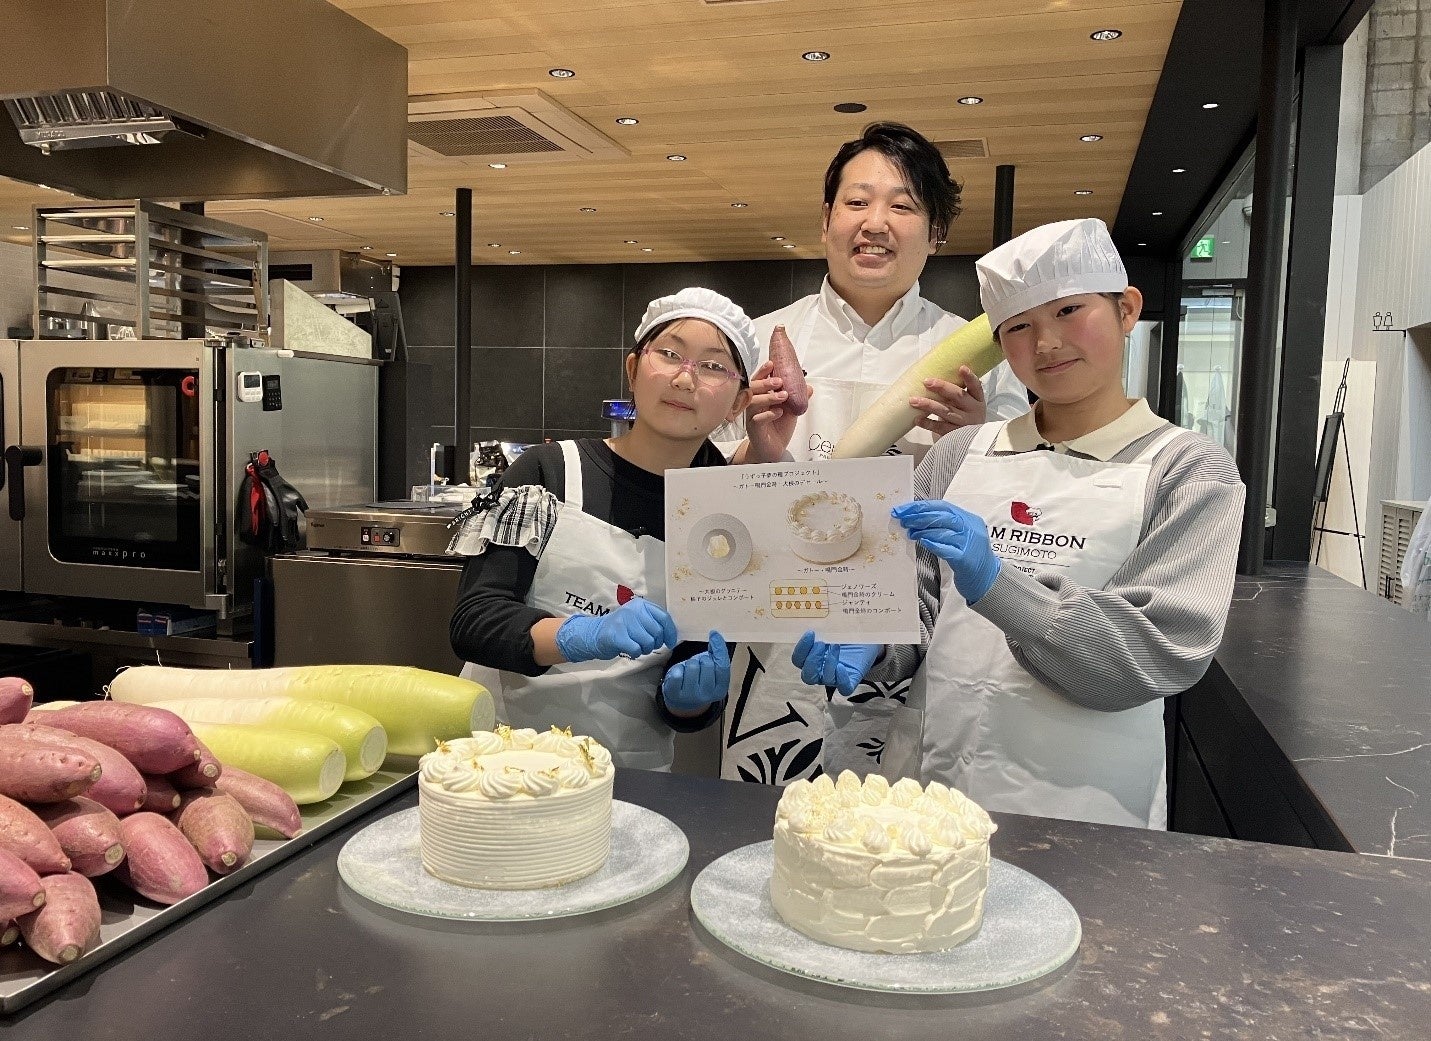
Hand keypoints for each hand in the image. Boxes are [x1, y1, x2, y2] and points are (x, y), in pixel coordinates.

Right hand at [555, 597, 677, 662]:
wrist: (595, 634)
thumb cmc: (622, 628)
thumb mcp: (637, 618)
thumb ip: (653, 621)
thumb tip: (672, 634)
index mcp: (641, 604)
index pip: (664, 617)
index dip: (670, 632)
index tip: (670, 642)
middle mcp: (633, 610)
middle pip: (657, 632)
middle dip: (656, 643)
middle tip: (647, 646)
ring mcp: (624, 622)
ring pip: (648, 642)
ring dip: (645, 649)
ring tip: (637, 647)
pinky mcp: (617, 636)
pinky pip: (637, 649)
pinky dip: (636, 654)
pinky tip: (630, 650)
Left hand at [661, 631, 729, 713]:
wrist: (683, 701)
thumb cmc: (698, 682)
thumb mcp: (711, 671)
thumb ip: (717, 657)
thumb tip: (715, 637)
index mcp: (720, 689)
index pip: (723, 665)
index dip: (719, 647)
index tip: (714, 634)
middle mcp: (707, 695)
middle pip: (707, 664)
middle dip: (702, 659)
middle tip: (698, 666)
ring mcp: (690, 695)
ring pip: (692, 666)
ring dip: (689, 664)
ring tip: (688, 671)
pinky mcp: (675, 693)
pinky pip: (678, 673)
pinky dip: (678, 669)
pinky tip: (679, 675)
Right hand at [740, 359, 798, 462]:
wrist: (773, 448)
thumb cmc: (778, 426)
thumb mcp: (791, 409)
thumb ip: (797, 398)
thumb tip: (808, 387)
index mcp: (760, 396)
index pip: (758, 380)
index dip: (763, 371)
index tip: (771, 364)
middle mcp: (753, 404)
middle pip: (752, 389)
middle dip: (766, 383)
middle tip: (779, 381)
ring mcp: (752, 416)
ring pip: (753, 403)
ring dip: (769, 397)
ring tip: (783, 396)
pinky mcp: (754, 429)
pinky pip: (757, 419)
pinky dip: (768, 415)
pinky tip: (778, 412)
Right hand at [791, 631, 880, 695]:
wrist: (865, 640)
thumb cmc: (845, 632)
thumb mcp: (833, 627)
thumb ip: (823, 626)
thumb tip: (818, 613)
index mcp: (811, 657)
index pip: (798, 659)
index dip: (801, 648)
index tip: (810, 632)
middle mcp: (820, 670)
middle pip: (807, 675)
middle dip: (812, 659)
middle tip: (820, 643)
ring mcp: (834, 677)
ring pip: (823, 680)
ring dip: (828, 663)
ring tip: (836, 646)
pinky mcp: (850, 681)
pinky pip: (844, 688)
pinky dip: (841, 679)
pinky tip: (842, 667)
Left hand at [892, 500, 1001, 603]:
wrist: (986, 578)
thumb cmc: (968, 555)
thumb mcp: (959, 535)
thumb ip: (943, 525)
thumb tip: (914, 518)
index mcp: (968, 519)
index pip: (943, 506)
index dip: (921, 506)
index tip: (903, 509)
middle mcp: (971, 528)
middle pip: (943, 516)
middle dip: (919, 515)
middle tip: (902, 518)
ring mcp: (970, 544)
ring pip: (945, 531)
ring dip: (923, 529)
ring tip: (909, 531)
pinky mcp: (966, 560)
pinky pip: (948, 549)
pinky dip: (934, 544)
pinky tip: (922, 542)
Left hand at [909, 365, 986, 437]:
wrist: (971, 442)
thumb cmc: (965, 416)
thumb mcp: (968, 404)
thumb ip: (958, 392)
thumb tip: (938, 377)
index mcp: (977, 400)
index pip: (976, 387)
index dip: (970, 377)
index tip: (961, 368)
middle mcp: (973, 411)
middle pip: (958, 396)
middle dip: (942, 387)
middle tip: (927, 382)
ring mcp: (965, 423)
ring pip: (946, 411)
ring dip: (928, 405)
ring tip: (914, 400)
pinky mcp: (955, 435)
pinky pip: (940, 427)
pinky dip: (927, 423)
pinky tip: (917, 419)